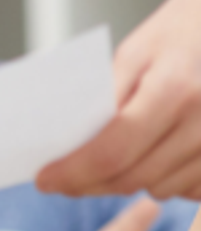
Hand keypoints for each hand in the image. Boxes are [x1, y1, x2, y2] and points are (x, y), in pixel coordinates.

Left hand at [41, 0, 200, 199]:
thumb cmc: (171, 40)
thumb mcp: (130, 54)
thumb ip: (104, 96)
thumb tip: (67, 140)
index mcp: (172, 90)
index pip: (113, 149)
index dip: (74, 171)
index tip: (44, 180)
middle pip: (133, 176)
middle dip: (90, 183)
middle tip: (61, 180)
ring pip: (158, 188)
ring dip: (124, 183)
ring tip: (101, 164)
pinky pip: (186, 190)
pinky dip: (161, 182)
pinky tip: (144, 160)